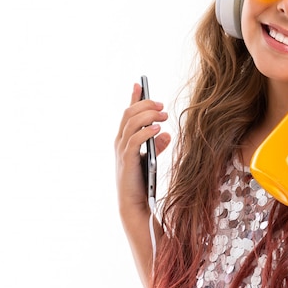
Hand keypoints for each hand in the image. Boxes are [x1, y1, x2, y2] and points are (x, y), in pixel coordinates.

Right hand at [114, 83, 170, 214]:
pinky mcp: (127, 160)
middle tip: (162, 106)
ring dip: (148, 115)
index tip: (139, 84)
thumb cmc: (143, 180)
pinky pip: (134, 139)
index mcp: (125, 139)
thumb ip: (156, 144)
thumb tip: (167, 133)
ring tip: (163, 115)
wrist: (136, 204)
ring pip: (131, 122)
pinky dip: (146, 131)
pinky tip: (158, 129)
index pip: (127, 113)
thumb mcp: (151, 158)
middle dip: (145, 104)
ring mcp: (122, 150)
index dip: (132, 98)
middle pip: (129, 113)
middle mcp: (120, 141)